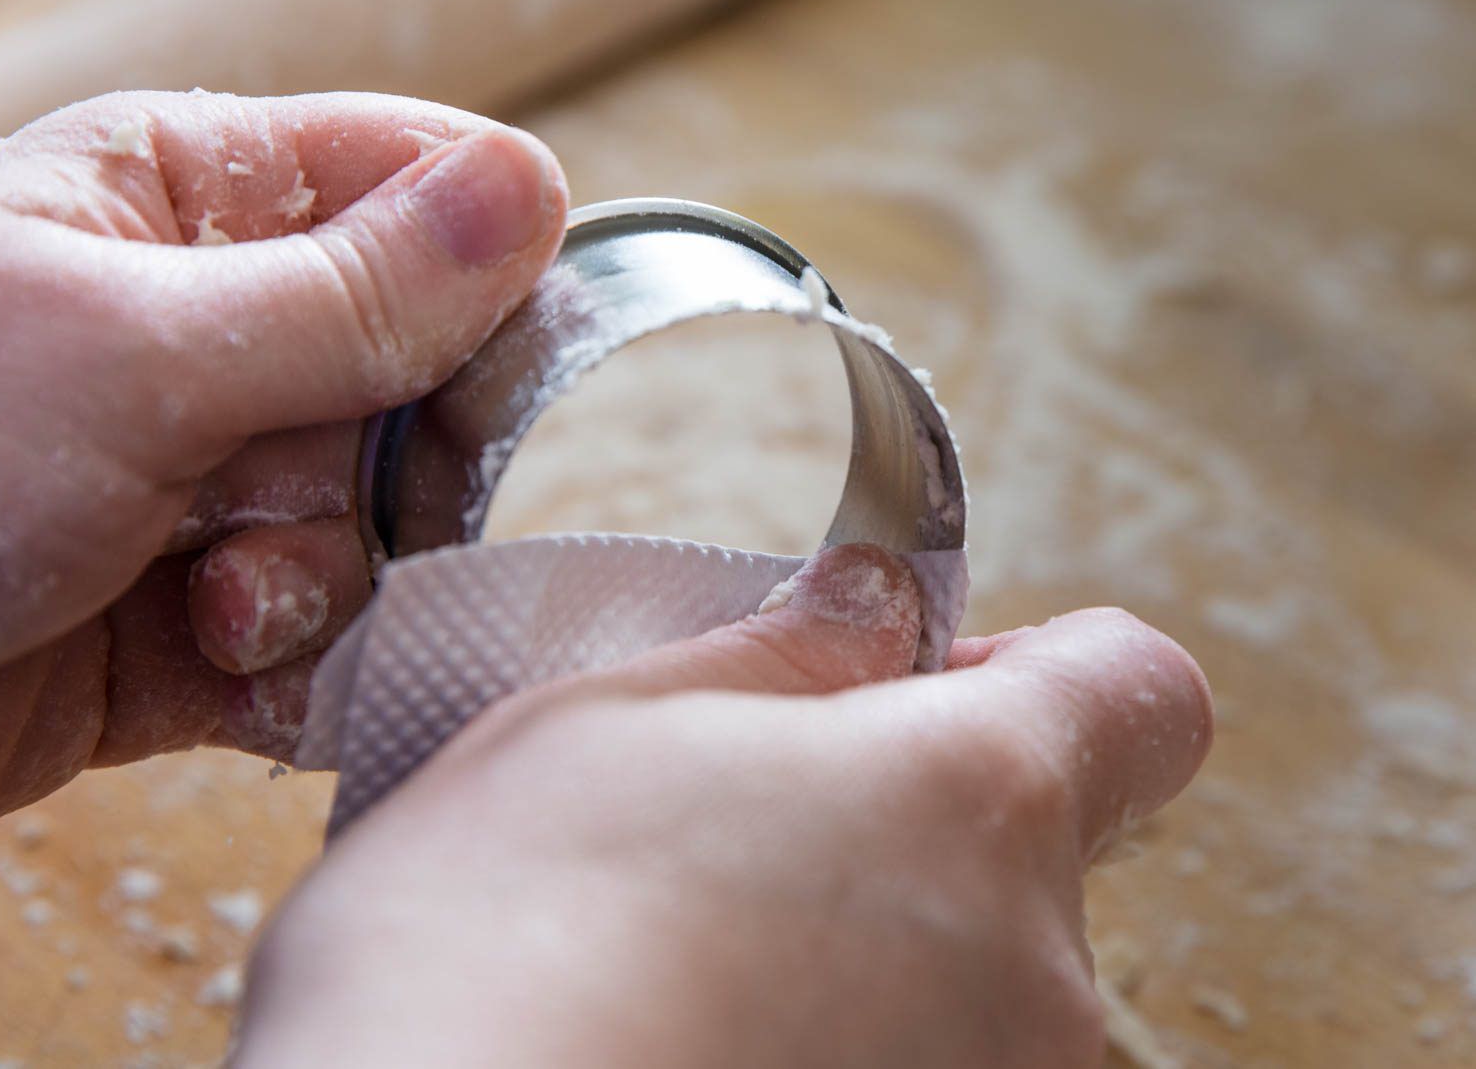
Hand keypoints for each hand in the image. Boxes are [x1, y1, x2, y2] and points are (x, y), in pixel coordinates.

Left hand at [0, 90, 567, 821]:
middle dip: (388, 458)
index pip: (412, 184)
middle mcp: (213, 333)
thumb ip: (351, 292)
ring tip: (209, 598)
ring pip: (386, 519)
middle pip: (426, 375)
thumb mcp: (137, 359)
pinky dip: (299, 663)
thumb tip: (529, 191)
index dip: (483, 263)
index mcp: (186, 203)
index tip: (501, 346)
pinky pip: (334, 629)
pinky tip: (216, 661)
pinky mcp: (204, 610)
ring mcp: (211, 477)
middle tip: (300, 484)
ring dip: (321, 576)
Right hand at [237, 545, 1212, 1068]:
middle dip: (904, 820)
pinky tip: (699, 1055)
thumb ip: (783, 653)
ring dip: (864, 954)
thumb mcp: (606, 728)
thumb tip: (875, 609)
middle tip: (735, 833)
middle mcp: (1039, 977)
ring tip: (689, 972)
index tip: (927, 682)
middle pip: (1030, 850)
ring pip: (966, 985)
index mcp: (974, 800)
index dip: (1047, 666)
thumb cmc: (492, 953)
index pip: (1139, 694)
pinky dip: (841, 1057)